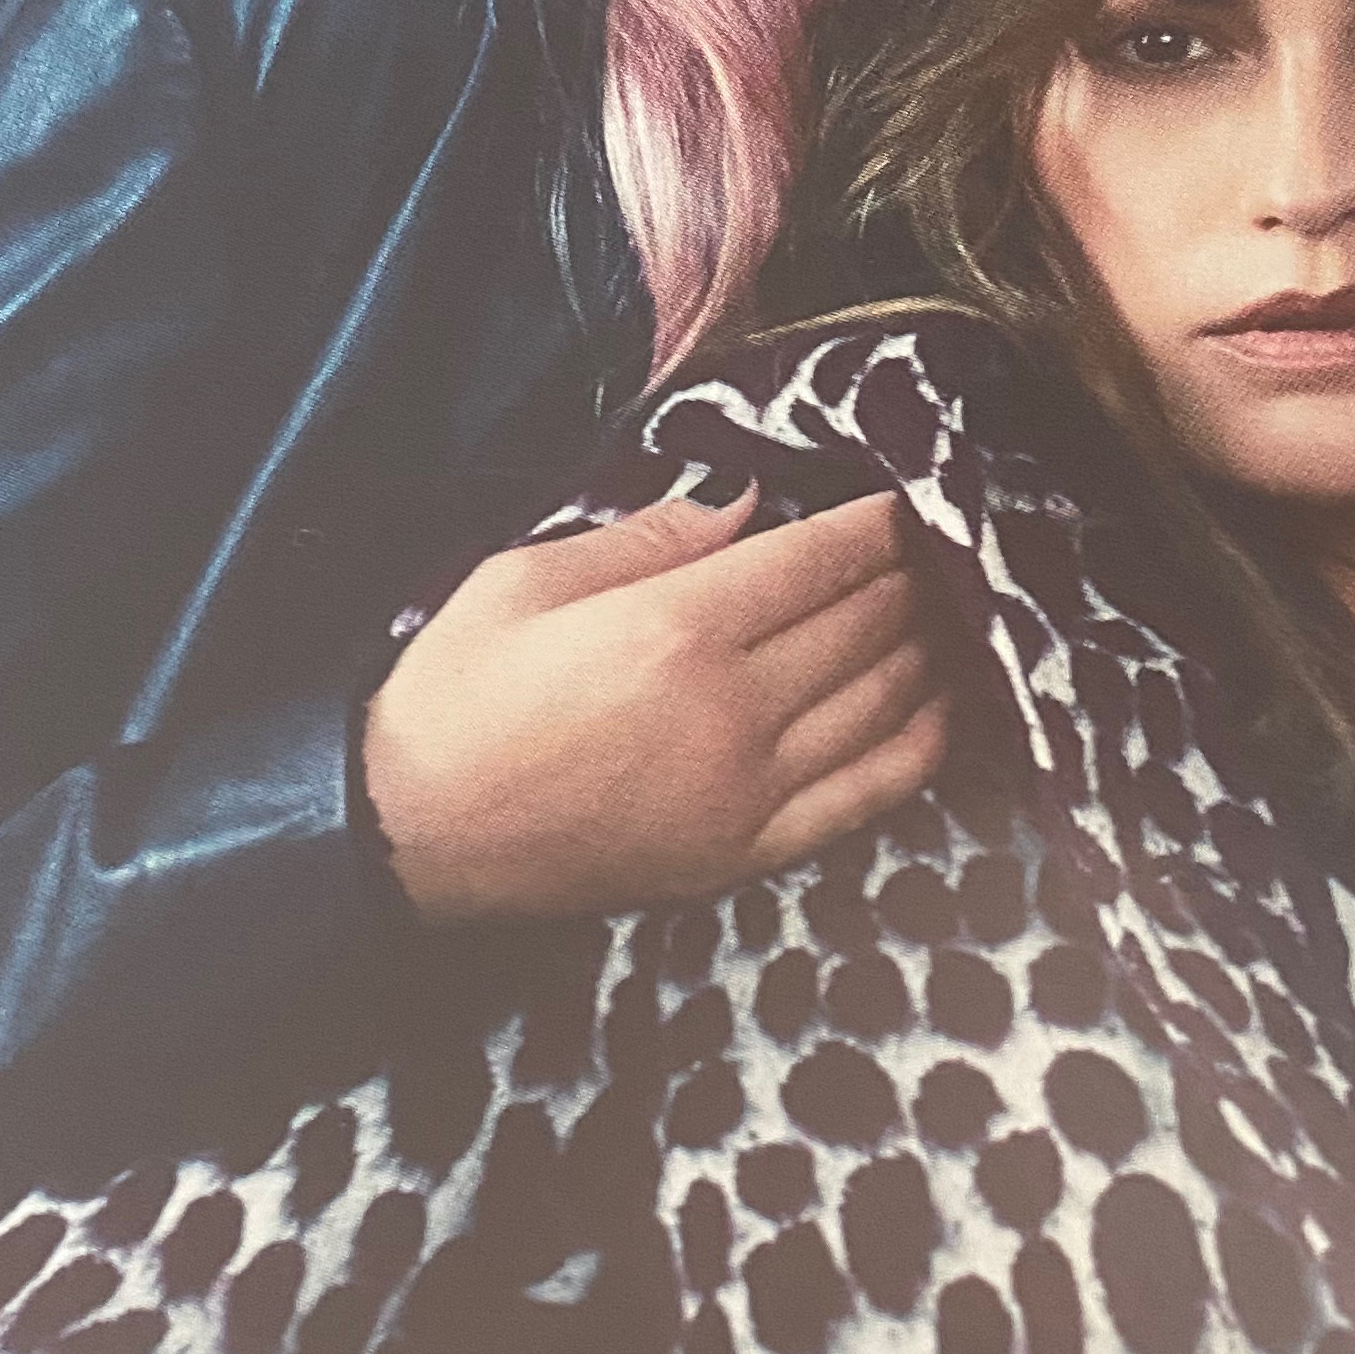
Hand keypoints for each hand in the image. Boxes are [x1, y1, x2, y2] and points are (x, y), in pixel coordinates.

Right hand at [361, 484, 954, 921]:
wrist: (412, 836)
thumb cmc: (455, 693)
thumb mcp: (524, 578)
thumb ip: (645, 539)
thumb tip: (744, 505)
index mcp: (677, 627)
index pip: (822, 558)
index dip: (877, 523)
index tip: (905, 500)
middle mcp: (733, 709)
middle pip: (866, 623)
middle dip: (907, 576)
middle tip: (929, 549)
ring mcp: (750, 790)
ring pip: (883, 700)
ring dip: (925, 647)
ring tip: (942, 612)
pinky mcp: (749, 853)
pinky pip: (868, 793)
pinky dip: (919, 745)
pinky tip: (939, 709)